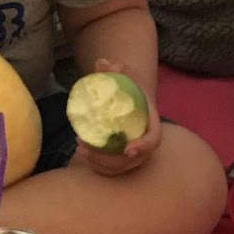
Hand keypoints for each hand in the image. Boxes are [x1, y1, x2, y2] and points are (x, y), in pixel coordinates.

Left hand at [74, 58, 161, 177]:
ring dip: (99, 163)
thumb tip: (101, 63)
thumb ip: (115, 70)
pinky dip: (97, 166)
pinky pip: (112, 170)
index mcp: (151, 122)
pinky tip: (82, 154)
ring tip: (79, 148)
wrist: (132, 99)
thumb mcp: (126, 76)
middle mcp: (145, 141)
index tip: (127, 148)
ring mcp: (135, 152)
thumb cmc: (130, 87)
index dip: (143, 146)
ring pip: (120, 168)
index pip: (154, 139)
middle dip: (109, 159)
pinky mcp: (123, 159)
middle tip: (86, 146)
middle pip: (133, 160)